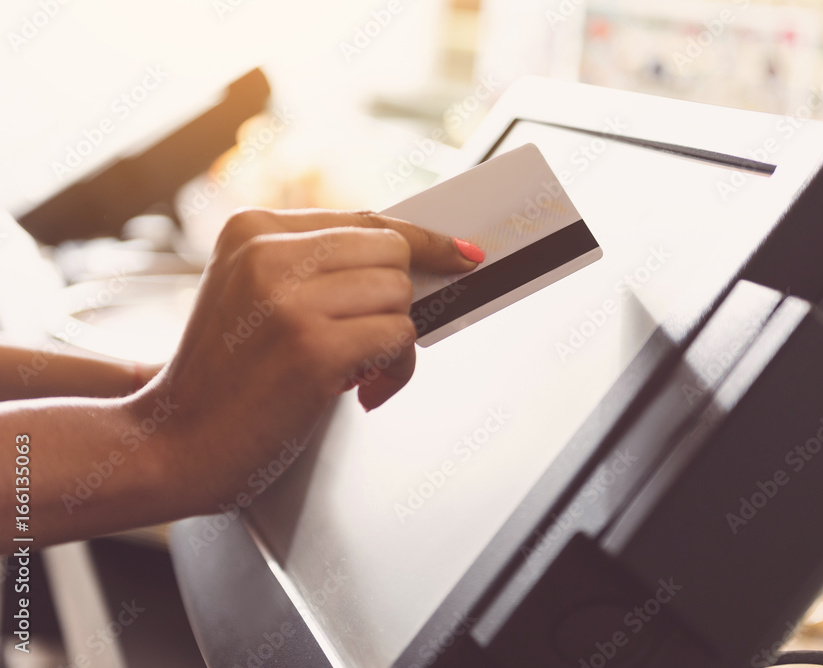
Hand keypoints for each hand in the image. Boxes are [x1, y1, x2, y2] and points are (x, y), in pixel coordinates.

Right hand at [129, 208, 481, 513]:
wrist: (172, 441)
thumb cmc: (223, 377)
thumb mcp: (253, 294)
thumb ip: (317, 267)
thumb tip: (412, 265)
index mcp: (253, 230)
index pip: (366, 219)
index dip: (423, 238)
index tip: (460, 250)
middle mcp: (269, 253)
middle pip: (393, 253)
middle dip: (396, 302)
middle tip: (370, 340)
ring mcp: (290, 298)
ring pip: (401, 296)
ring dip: (392, 343)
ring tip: (356, 371)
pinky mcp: (314, 346)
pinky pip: (400, 338)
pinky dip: (394, 372)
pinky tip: (360, 390)